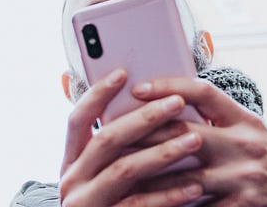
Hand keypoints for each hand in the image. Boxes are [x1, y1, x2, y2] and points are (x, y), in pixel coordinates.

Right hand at [58, 70, 206, 206]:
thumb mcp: (109, 177)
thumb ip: (120, 151)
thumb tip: (153, 107)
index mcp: (71, 163)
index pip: (77, 119)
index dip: (97, 94)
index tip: (123, 73)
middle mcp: (72, 181)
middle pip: (107, 139)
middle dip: (144, 117)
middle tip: (177, 102)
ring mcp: (86, 203)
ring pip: (125, 169)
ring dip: (163, 152)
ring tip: (194, 139)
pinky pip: (140, 204)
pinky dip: (170, 193)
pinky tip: (194, 185)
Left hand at [130, 78, 266, 206]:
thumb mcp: (251, 130)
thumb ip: (217, 119)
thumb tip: (169, 107)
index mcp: (244, 119)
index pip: (202, 91)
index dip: (168, 86)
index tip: (137, 89)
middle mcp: (243, 144)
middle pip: (182, 133)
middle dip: (142, 136)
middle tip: (109, 137)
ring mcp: (242, 177)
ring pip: (181, 176)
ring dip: (146, 179)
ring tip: (117, 177)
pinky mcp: (241, 206)